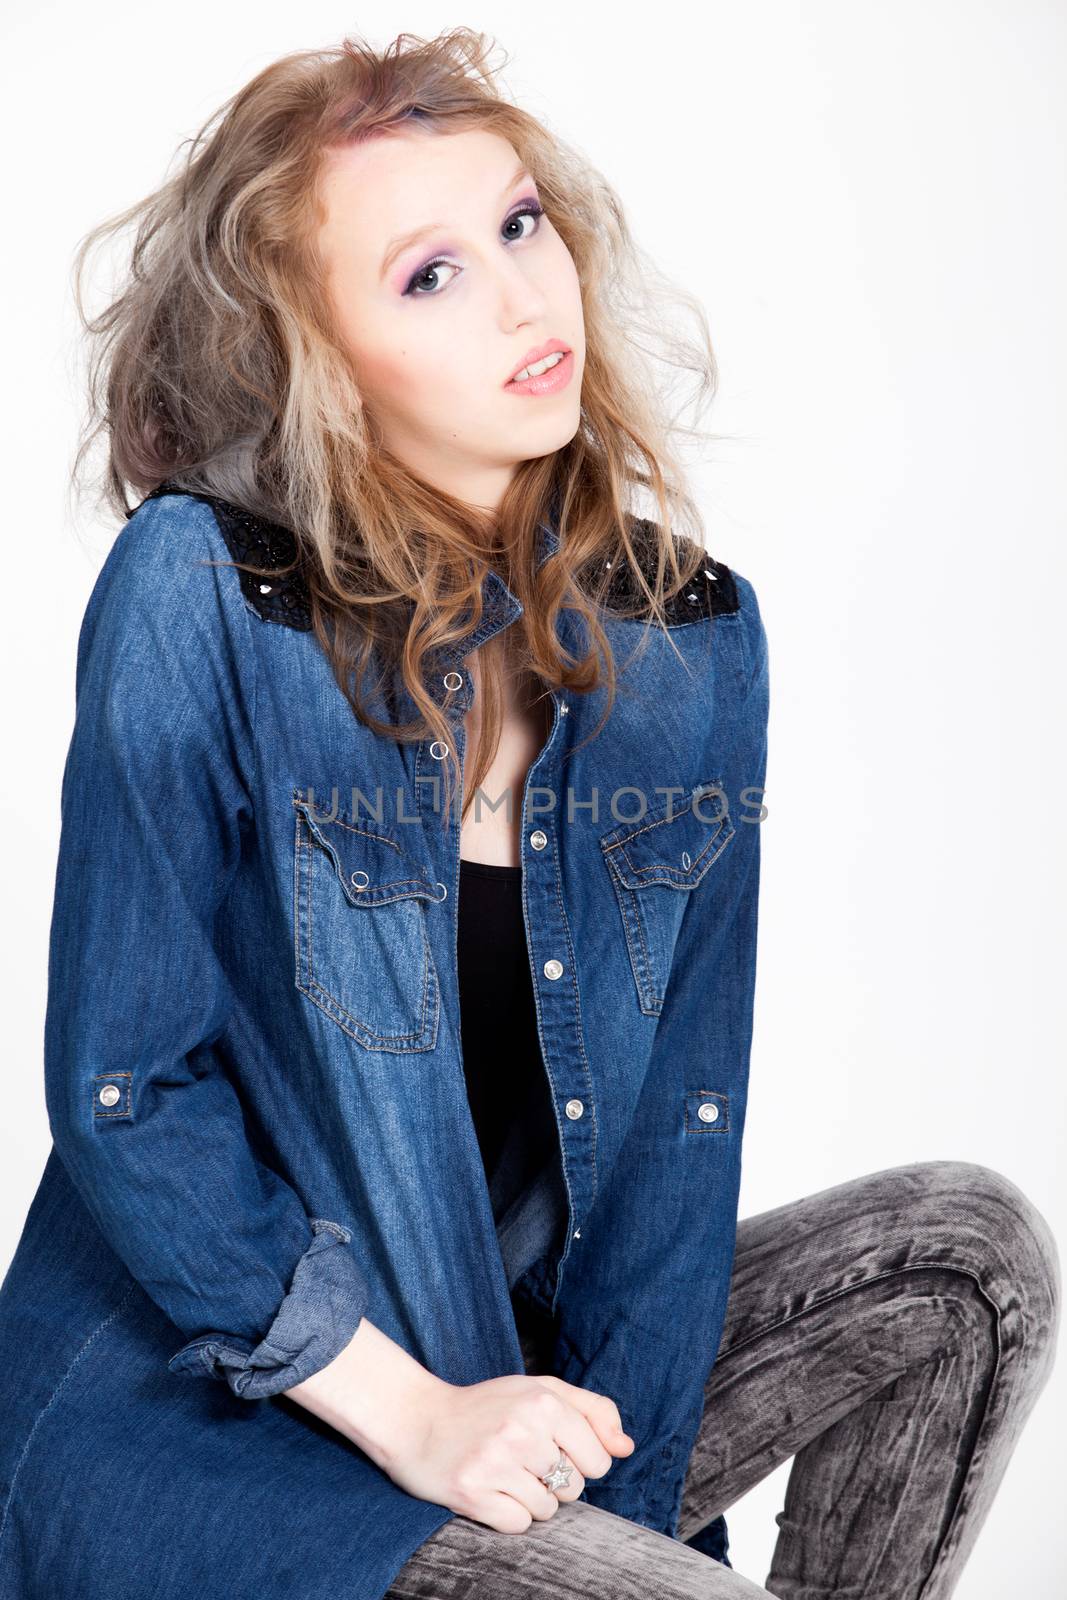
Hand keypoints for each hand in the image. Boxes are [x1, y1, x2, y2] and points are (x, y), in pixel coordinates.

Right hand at [384, 1369, 635, 1532]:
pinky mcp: (472, 1493)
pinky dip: (507, 1514)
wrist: (415, 1420)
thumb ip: (592, 1412)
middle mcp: (521, 1429)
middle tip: (520, 1457)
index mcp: (543, 1400)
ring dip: (530, 1498)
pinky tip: (489, 1489)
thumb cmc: (488, 1406)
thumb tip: (627, 1448)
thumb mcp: (541, 1391)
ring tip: (503, 1472)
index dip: (580, 1460)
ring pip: (547, 1510)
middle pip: (574, 1488)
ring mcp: (495, 1462)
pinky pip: (518, 1525)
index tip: (551, 1447)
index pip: (599, 1461)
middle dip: (554, 1480)